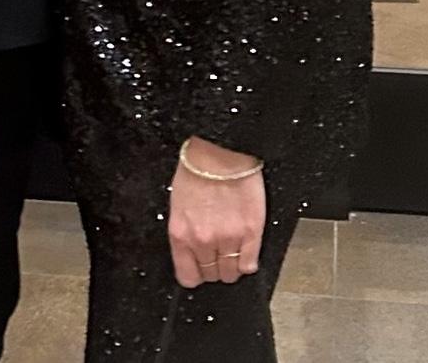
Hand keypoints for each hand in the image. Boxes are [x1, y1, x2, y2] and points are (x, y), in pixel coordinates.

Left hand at [167, 136, 265, 287]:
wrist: (220, 151)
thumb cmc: (197, 170)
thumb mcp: (177, 203)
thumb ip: (184, 232)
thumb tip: (191, 252)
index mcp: (180, 233)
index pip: (187, 276)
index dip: (195, 274)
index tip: (199, 269)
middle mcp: (203, 240)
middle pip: (211, 275)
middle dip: (214, 267)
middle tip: (217, 253)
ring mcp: (228, 239)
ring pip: (231, 273)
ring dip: (232, 265)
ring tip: (232, 250)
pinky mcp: (250, 233)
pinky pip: (249, 264)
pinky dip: (248, 262)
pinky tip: (245, 250)